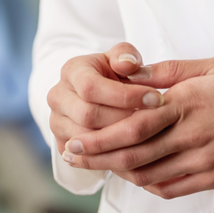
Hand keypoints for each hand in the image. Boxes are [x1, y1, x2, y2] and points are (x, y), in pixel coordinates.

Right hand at [47, 44, 178, 154]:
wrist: (96, 97)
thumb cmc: (114, 75)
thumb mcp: (121, 59)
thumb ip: (126, 55)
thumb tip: (128, 64)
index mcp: (71, 71)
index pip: (91, 86)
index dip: (125, 95)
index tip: (157, 99)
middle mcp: (57, 97)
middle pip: (88, 115)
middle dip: (125, 119)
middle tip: (157, 121)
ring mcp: (56, 123)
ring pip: (86, 140)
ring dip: (120, 140)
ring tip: (149, 135)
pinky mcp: (62, 145)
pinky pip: (86, 157)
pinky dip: (113, 155)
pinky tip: (138, 149)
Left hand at [51, 47, 213, 198]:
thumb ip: (172, 72)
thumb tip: (135, 73)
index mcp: (191, 103)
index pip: (135, 122)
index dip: (102, 133)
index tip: (78, 135)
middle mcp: (194, 135)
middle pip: (135, 153)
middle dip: (99, 156)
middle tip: (73, 155)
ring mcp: (205, 160)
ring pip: (150, 174)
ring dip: (118, 172)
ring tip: (96, 166)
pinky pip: (173, 187)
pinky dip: (149, 185)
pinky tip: (135, 178)